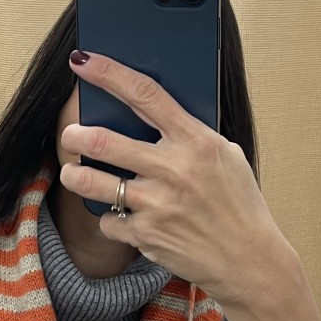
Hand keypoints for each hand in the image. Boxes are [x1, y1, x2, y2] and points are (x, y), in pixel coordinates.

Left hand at [62, 49, 289, 311]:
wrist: (250, 260)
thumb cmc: (238, 203)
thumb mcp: (225, 155)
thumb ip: (190, 133)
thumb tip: (150, 110)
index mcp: (196, 141)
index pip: (145, 94)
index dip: (109, 73)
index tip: (83, 60)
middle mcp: (173, 169)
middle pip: (102, 141)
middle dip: (74, 136)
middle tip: (69, 136)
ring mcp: (157, 204)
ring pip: (91, 182)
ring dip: (74, 175)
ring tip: (73, 173)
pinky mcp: (147, 236)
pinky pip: (108, 220)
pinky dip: (110, 218)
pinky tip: (121, 217)